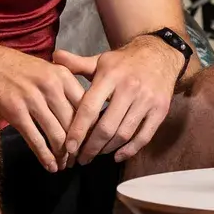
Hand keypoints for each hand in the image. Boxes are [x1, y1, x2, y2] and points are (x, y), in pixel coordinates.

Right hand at [0, 41, 93, 171]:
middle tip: (79, 160)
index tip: (92, 143)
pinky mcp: (15, 111)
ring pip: (56, 134)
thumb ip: (67, 89)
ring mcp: (32, 98)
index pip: (86, 107)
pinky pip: (35, 139)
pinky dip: (45, 156)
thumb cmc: (20, 69)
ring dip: (63, 155)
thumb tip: (86, 117)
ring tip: (65, 165)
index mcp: (62, 75)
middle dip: (78, 147)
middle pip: (73, 124)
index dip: (91, 129)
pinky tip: (50, 166)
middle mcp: (50, 85)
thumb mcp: (48, 70)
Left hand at [51, 35, 182, 165]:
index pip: (89, 108)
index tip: (68, 147)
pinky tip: (117, 156)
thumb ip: (77, 63)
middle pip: (106, 127)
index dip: (78, 130)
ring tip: (95, 155)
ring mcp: (147, 100)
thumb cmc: (124, 62)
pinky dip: (130, 150)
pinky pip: (144, 136)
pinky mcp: (160, 110)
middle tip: (80, 158)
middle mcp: (129, 88)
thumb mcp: (100, 60)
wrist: (160, 54)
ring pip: (124, 134)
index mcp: (110, 76)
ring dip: (107, 149)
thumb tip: (53, 57)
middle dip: (91, 147)